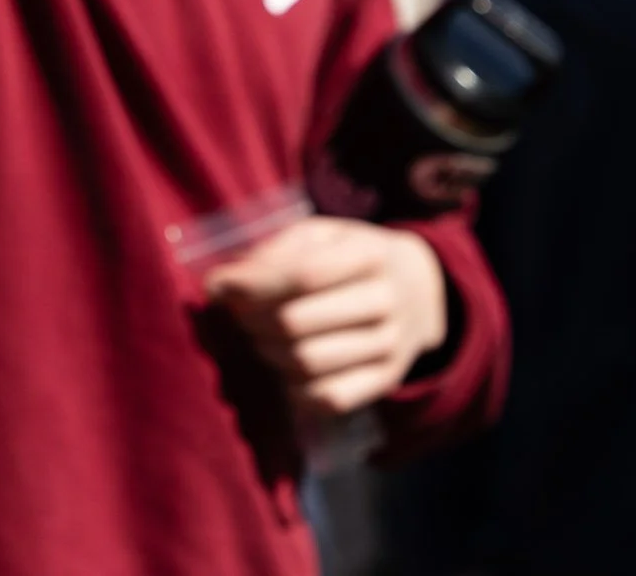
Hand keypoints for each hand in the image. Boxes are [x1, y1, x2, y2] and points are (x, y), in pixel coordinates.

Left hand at [205, 217, 447, 419]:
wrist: (419, 290)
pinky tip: (287, 368)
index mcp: (369, 255)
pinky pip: (329, 399)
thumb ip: (273, 253)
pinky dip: (295, 389)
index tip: (216, 286)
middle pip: (294, 323)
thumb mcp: (319, 236)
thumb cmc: (348, 257)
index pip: (300, 276)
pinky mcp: (386, 380)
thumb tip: (221, 285)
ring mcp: (391, 345)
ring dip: (267, 352)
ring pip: (305, 363)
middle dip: (251, 320)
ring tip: (261, 336)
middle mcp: (386, 301)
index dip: (249, 285)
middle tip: (239, 314)